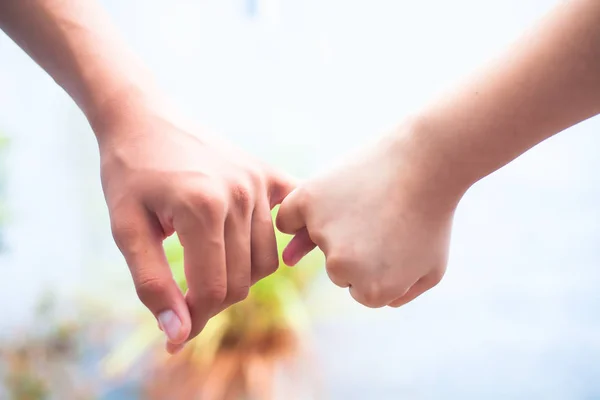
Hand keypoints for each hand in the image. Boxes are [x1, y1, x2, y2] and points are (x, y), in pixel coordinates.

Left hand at [96, 99, 293, 352]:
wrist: (144, 117)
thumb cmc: (129, 173)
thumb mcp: (126, 229)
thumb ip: (153, 284)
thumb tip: (177, 335)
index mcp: (202, 207)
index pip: (213, 289)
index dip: (193, 320)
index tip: (175, 334)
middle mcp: (240, 194)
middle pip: (243, 280)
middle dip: (212, 303)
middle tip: (184, 303)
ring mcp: (258, 182)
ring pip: (266, 260)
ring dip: (239, 279)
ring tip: (208, 274)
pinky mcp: (267, 174)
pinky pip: (291, 220)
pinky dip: (286, 242)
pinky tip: (274, 252)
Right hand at [276, 122, 461, 307]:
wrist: (426, 162)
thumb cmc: (431, 215)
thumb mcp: (430, 269)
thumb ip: (398, 294)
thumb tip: (357, 291)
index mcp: (373, 291)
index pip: (360, 289)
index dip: (377, 266)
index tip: (394, 244)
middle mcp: (343, 267)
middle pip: (337, 268)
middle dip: (356, 247)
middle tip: (383, 220)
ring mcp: (323, 232)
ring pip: (315, 241)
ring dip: (333, 226)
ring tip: (367, 201)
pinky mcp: (308, 201)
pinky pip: (287, 219)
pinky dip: (294, 217)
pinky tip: (311, 208)